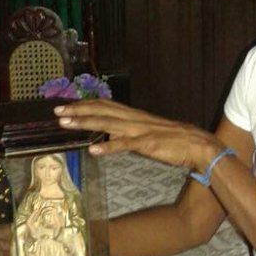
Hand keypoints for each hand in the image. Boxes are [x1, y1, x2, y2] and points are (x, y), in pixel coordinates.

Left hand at [54, 99, 221, 174]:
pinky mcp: (148, 144)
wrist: (199, 145)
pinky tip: (93, 150)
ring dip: (85, 122)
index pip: (105, 106)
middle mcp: (134, 119)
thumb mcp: (146, 135)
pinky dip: (108, 147)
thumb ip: (128, 134)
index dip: (84, 105)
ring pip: (108, 123)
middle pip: (101, 110)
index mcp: (134, 117)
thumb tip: (109, 136)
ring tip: (65, 123)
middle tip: (56, 110)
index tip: (66, 106)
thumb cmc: (175, 142)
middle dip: (78, 110)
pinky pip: (125, 145)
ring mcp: (140, 130)